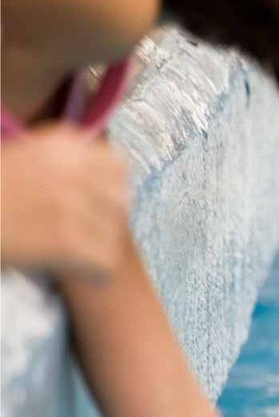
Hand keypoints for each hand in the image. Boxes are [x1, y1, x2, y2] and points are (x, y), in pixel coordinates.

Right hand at [0, 126, 129, 279]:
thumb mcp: (19, 161)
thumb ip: (59, 165)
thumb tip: (105, 183)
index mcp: (61, 142)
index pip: (117, 167)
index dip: (106, 193)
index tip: (88, 208)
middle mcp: (72, 167)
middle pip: (121, 201)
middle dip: (105, 222)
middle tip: (79, 237)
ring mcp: (71, 203)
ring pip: (114, 234)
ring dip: (96, 248)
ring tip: (68, 255)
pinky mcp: (67, 240)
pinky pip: (105, 263)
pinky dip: (92, 274)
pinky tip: (70, 272)